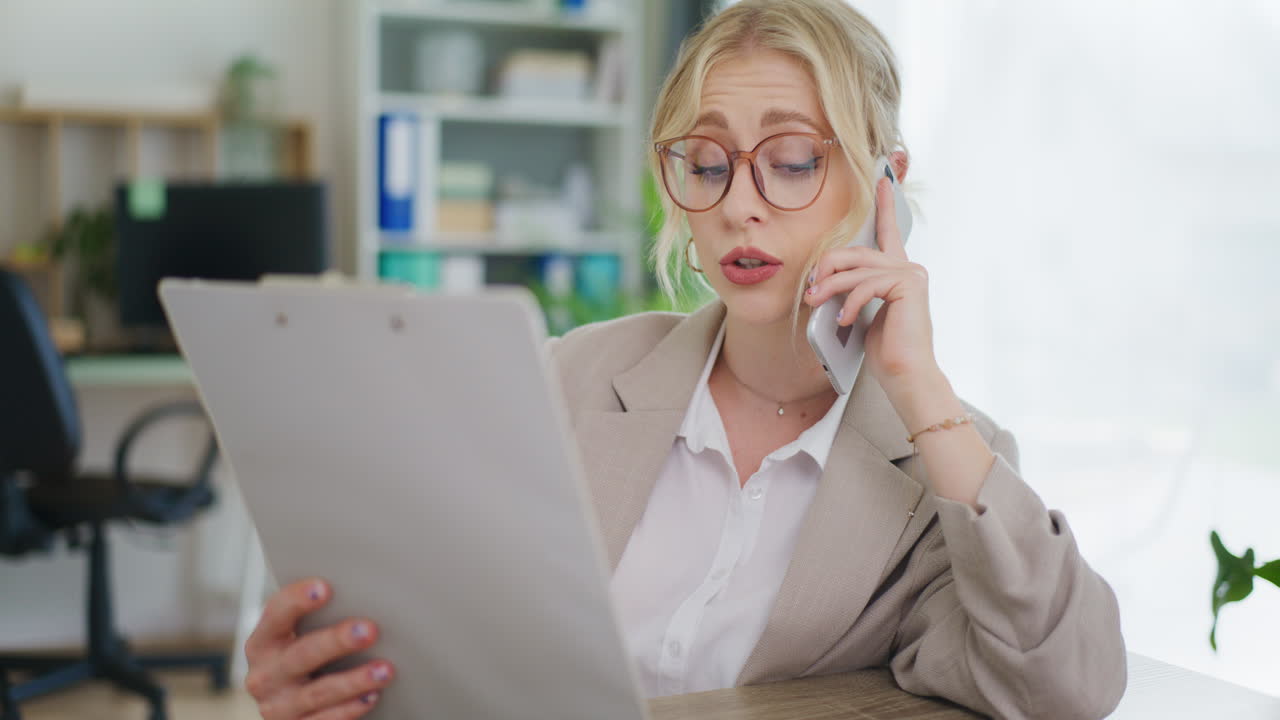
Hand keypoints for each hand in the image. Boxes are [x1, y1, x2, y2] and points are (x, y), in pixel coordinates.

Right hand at [244, 578, 394, 719]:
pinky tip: (372, 696)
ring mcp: (278, 706)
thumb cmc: (306, 656)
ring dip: (354, 680)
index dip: (297, 600)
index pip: (276, 615)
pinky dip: (350, 708)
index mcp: (263, 642)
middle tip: (369, 630)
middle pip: (302, 654)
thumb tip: (361, 592)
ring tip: (384, 670)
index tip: (325, 588)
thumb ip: (318, 618)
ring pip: (318, 692)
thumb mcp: (300, 636)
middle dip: (337, 641)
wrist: (291, 702)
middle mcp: (264, 675)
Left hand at [803, 174, 938, 394]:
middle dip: (828, 268)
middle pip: (856, 252)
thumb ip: (850, 290)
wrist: (905, 375)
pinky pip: (866, 284)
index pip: (888, 232)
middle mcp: (908, 267)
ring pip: (857, 269)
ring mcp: (911, 275)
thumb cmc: (884, 351)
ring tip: (814, 303)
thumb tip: (819, 284)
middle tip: (810, 289)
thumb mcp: (859, 313)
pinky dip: (848, 303)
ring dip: (830, 287)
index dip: (885, 205)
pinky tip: (842, 320)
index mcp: (898, 272)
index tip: (881, 180)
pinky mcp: (908, 285)